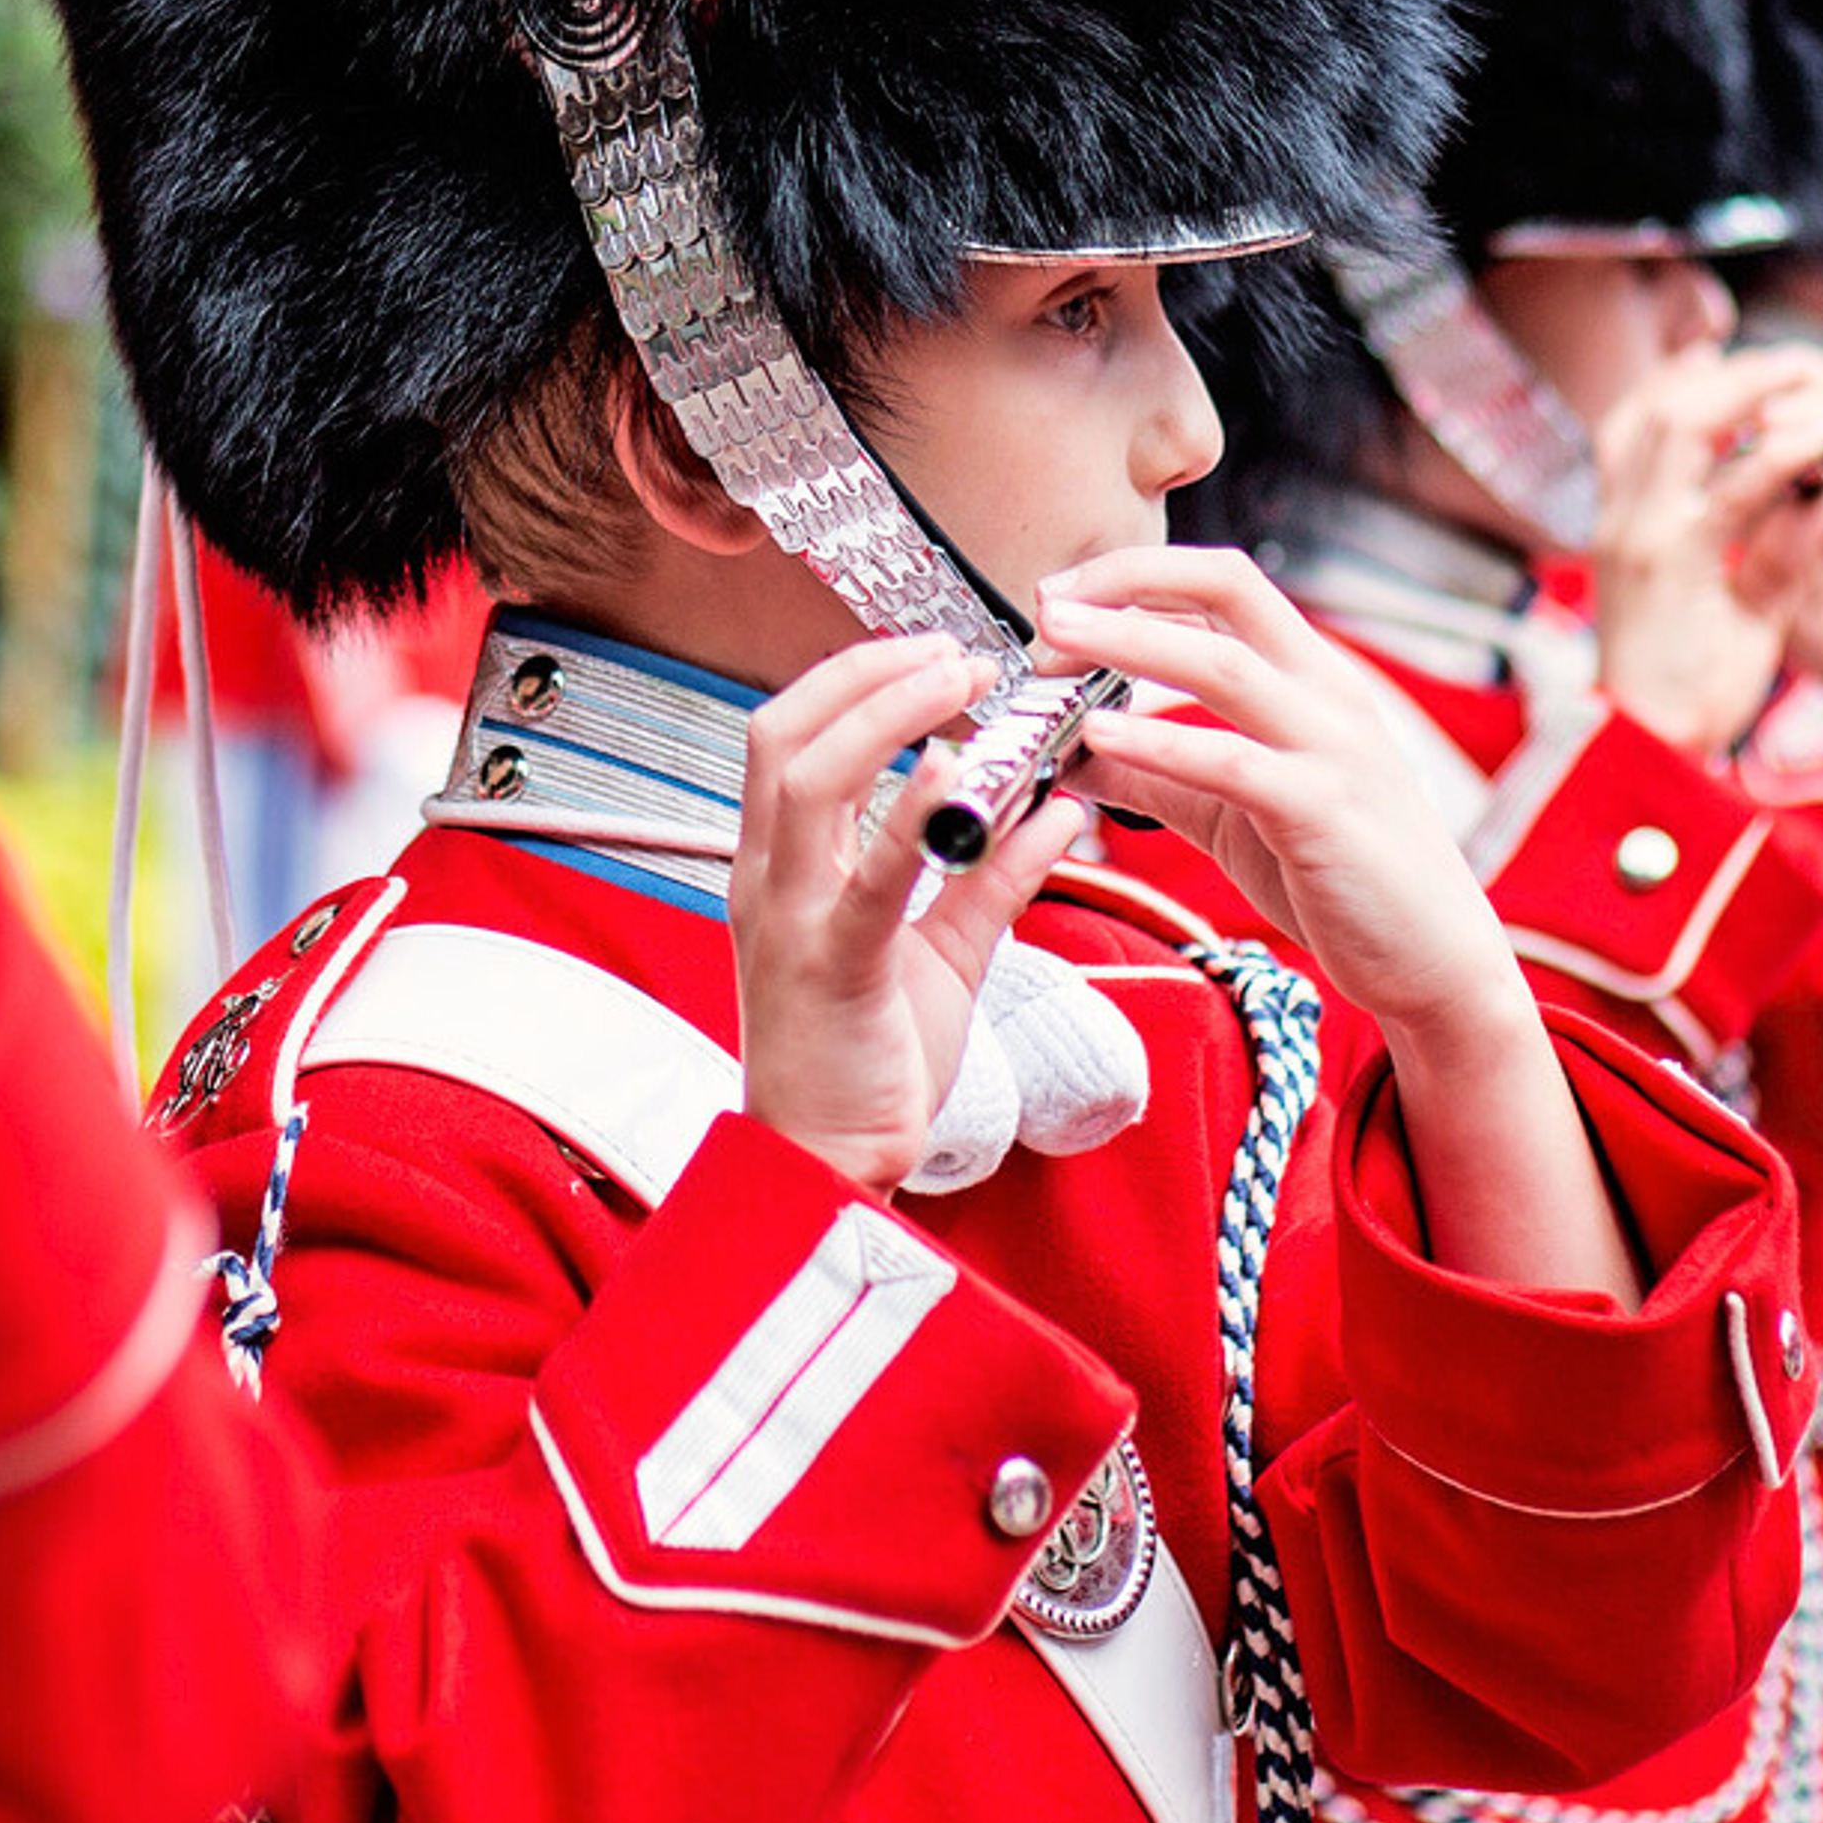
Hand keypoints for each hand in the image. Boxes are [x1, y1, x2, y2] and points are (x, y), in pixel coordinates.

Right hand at [730, 637, 1090, 1191]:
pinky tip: (956, 776)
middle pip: (783, 732)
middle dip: (867, 673)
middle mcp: (770, 881)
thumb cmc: (868, 1062)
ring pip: (808, 780)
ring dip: (888, 714)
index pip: (789, 735)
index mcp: (784, 869)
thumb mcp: (943, 951)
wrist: (829, 1168)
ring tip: (960, 685)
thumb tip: (1053, 807)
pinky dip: (909, 817)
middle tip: (953, 654)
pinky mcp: (831, 968)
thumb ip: (993, 877)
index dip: (855, 678)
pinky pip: (865, 879)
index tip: (932, 654)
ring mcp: (790, 921)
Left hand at [1034, 546, 1536, 1054]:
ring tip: (1052, 644)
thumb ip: (1160, 773)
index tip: (1062, 597)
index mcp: (1311, 677)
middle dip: (1127, 582)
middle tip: (1043, 603)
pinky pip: (1232, 761)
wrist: (1434, 958)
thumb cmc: (1341, 874)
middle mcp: (1327, 692)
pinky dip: (1159, 741)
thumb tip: (1074, 751)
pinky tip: (1098, 736)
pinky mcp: (1324, 812)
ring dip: (1127, 643)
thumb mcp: (1233, 810)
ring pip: (1222, 663)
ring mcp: (1332, 747)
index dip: (1136, 575)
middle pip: (1226, 588)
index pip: (1223, 584)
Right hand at [1588, 342, 1822, 755]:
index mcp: (1617, 528)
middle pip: (1665, 407)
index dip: (1675, 380)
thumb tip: (1807, 490)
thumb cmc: (1683, 685)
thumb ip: (1756, 541)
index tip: (1720, 354)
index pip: (1630, 425)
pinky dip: (1787, 461)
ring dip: (1760, 394)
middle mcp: (1622, 521)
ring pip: (1691, 426)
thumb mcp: (1718, 598)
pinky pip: (1740, 493)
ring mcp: (1646, 539)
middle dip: (1736, 372)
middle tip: (1799, 362)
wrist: (1649, 750)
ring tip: (1820, 385)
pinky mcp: (1683, 568)